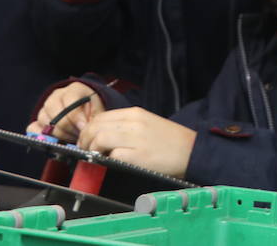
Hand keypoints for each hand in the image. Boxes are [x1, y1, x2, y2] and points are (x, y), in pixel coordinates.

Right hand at [27, 82, 103, 140]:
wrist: (86, 110)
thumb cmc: (92, 110)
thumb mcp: (98, 110)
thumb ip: (92, 118)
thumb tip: (82, 129)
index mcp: (74, 89)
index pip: (70, 104)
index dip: (76, 119)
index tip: (83, 128)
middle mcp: (57, 96)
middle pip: (56, 115)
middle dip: (68, 129)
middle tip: (78, 135)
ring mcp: (45, 107)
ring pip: (45, 122)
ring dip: (59, 134)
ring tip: (71, 137)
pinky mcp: (37, 119)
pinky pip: (33, 128)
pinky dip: (43, 137)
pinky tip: (57, 139)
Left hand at [77, 108, 195, 178]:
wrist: (192, 151)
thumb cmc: (170, 140)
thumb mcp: (147, 124)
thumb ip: (125, 126)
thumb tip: (100, 134)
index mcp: (136, 113)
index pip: (100, 117)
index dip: (87, 130)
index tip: (86, 141)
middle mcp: (134, 122)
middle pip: (96, 126)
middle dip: (85, 140)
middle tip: (86, 151)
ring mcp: (136, 139)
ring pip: (100, 138)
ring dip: (92, 150)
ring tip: (95, 158)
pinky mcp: (138, 156)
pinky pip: (111, 156)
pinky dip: (105, 160)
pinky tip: (109, 164)